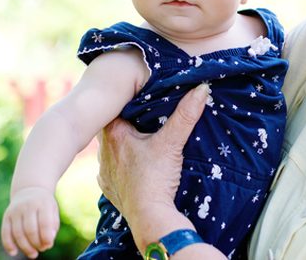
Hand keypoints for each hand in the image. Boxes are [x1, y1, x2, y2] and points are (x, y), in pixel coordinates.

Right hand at [1, 186, 59, 258]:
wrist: (30, 189)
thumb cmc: (44, 205)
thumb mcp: (53, 211)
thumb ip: (53, 226)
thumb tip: (48, 242)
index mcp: (42, 203)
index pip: (44, 223)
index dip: (47, 238)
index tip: (49, 245)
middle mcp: (28, 205)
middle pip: (30, 230)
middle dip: (36, 244)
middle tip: (42, 249)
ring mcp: (15, 210)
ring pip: (18, 233)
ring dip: (25, 247)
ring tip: (33, 254)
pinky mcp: (7, 215)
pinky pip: (5, 232)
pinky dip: (8, 244)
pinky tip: (13, 253)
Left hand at [96, 84, 208, 229]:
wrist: (149, 217)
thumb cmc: (156, 178)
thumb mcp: (172, 142)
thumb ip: (186, 114)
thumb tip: (201, 88)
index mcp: (114, 135)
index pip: (113, 109)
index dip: (125, 102)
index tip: (137, 97)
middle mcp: (104, 152)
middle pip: (111, 129)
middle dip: (124, 124)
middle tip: (140, 118)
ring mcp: (104, 172)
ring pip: (110, 151)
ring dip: (121, 147)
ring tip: (137, 143)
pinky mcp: (109, 189)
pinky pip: (111, 172)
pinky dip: (121, 168)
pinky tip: (132, 168)